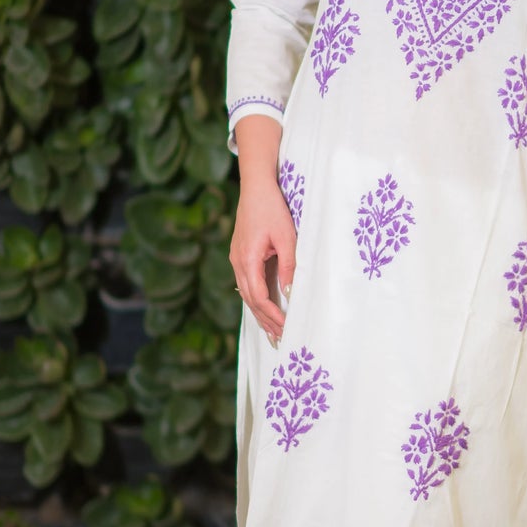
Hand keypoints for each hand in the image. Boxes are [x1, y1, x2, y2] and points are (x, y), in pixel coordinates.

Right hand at [230, 180, 294, 344]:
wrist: (256, 188)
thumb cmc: (272, 209)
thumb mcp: (287, 237)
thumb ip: (288, 265)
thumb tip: (290, 292)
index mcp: (247, 259)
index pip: (258, 297)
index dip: (271, 315)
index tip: (285, 327)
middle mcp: (238, 262)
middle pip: (249, 300)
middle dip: (264, 320)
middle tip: (279, 339)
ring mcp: (236, 259)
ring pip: (246, 294)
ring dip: (259, 313)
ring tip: (271, 331)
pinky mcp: (240, 255)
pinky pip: (246, 284)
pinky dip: (255, 299)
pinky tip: (263, 309)